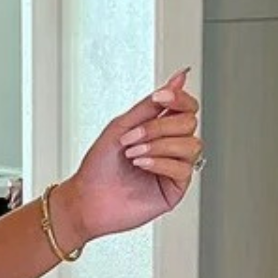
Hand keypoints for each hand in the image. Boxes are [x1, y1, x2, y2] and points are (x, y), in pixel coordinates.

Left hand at [59, 69, 202, 245]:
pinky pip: (183, 169)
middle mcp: (171, 147)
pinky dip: (160, 162)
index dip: (178, 98)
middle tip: (131, 138)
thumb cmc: (98, 167)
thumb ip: (151, 104)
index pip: (187, 106)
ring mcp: (174, 168)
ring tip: (133, 154)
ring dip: (159, 145)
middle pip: (189, 123)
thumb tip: (179, 78)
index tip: (160, 98)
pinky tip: (141, 165)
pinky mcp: (175, 189)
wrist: (86, 199)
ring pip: (191, 144)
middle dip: (158, 127)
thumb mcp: (122, 126)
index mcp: (160, 129)